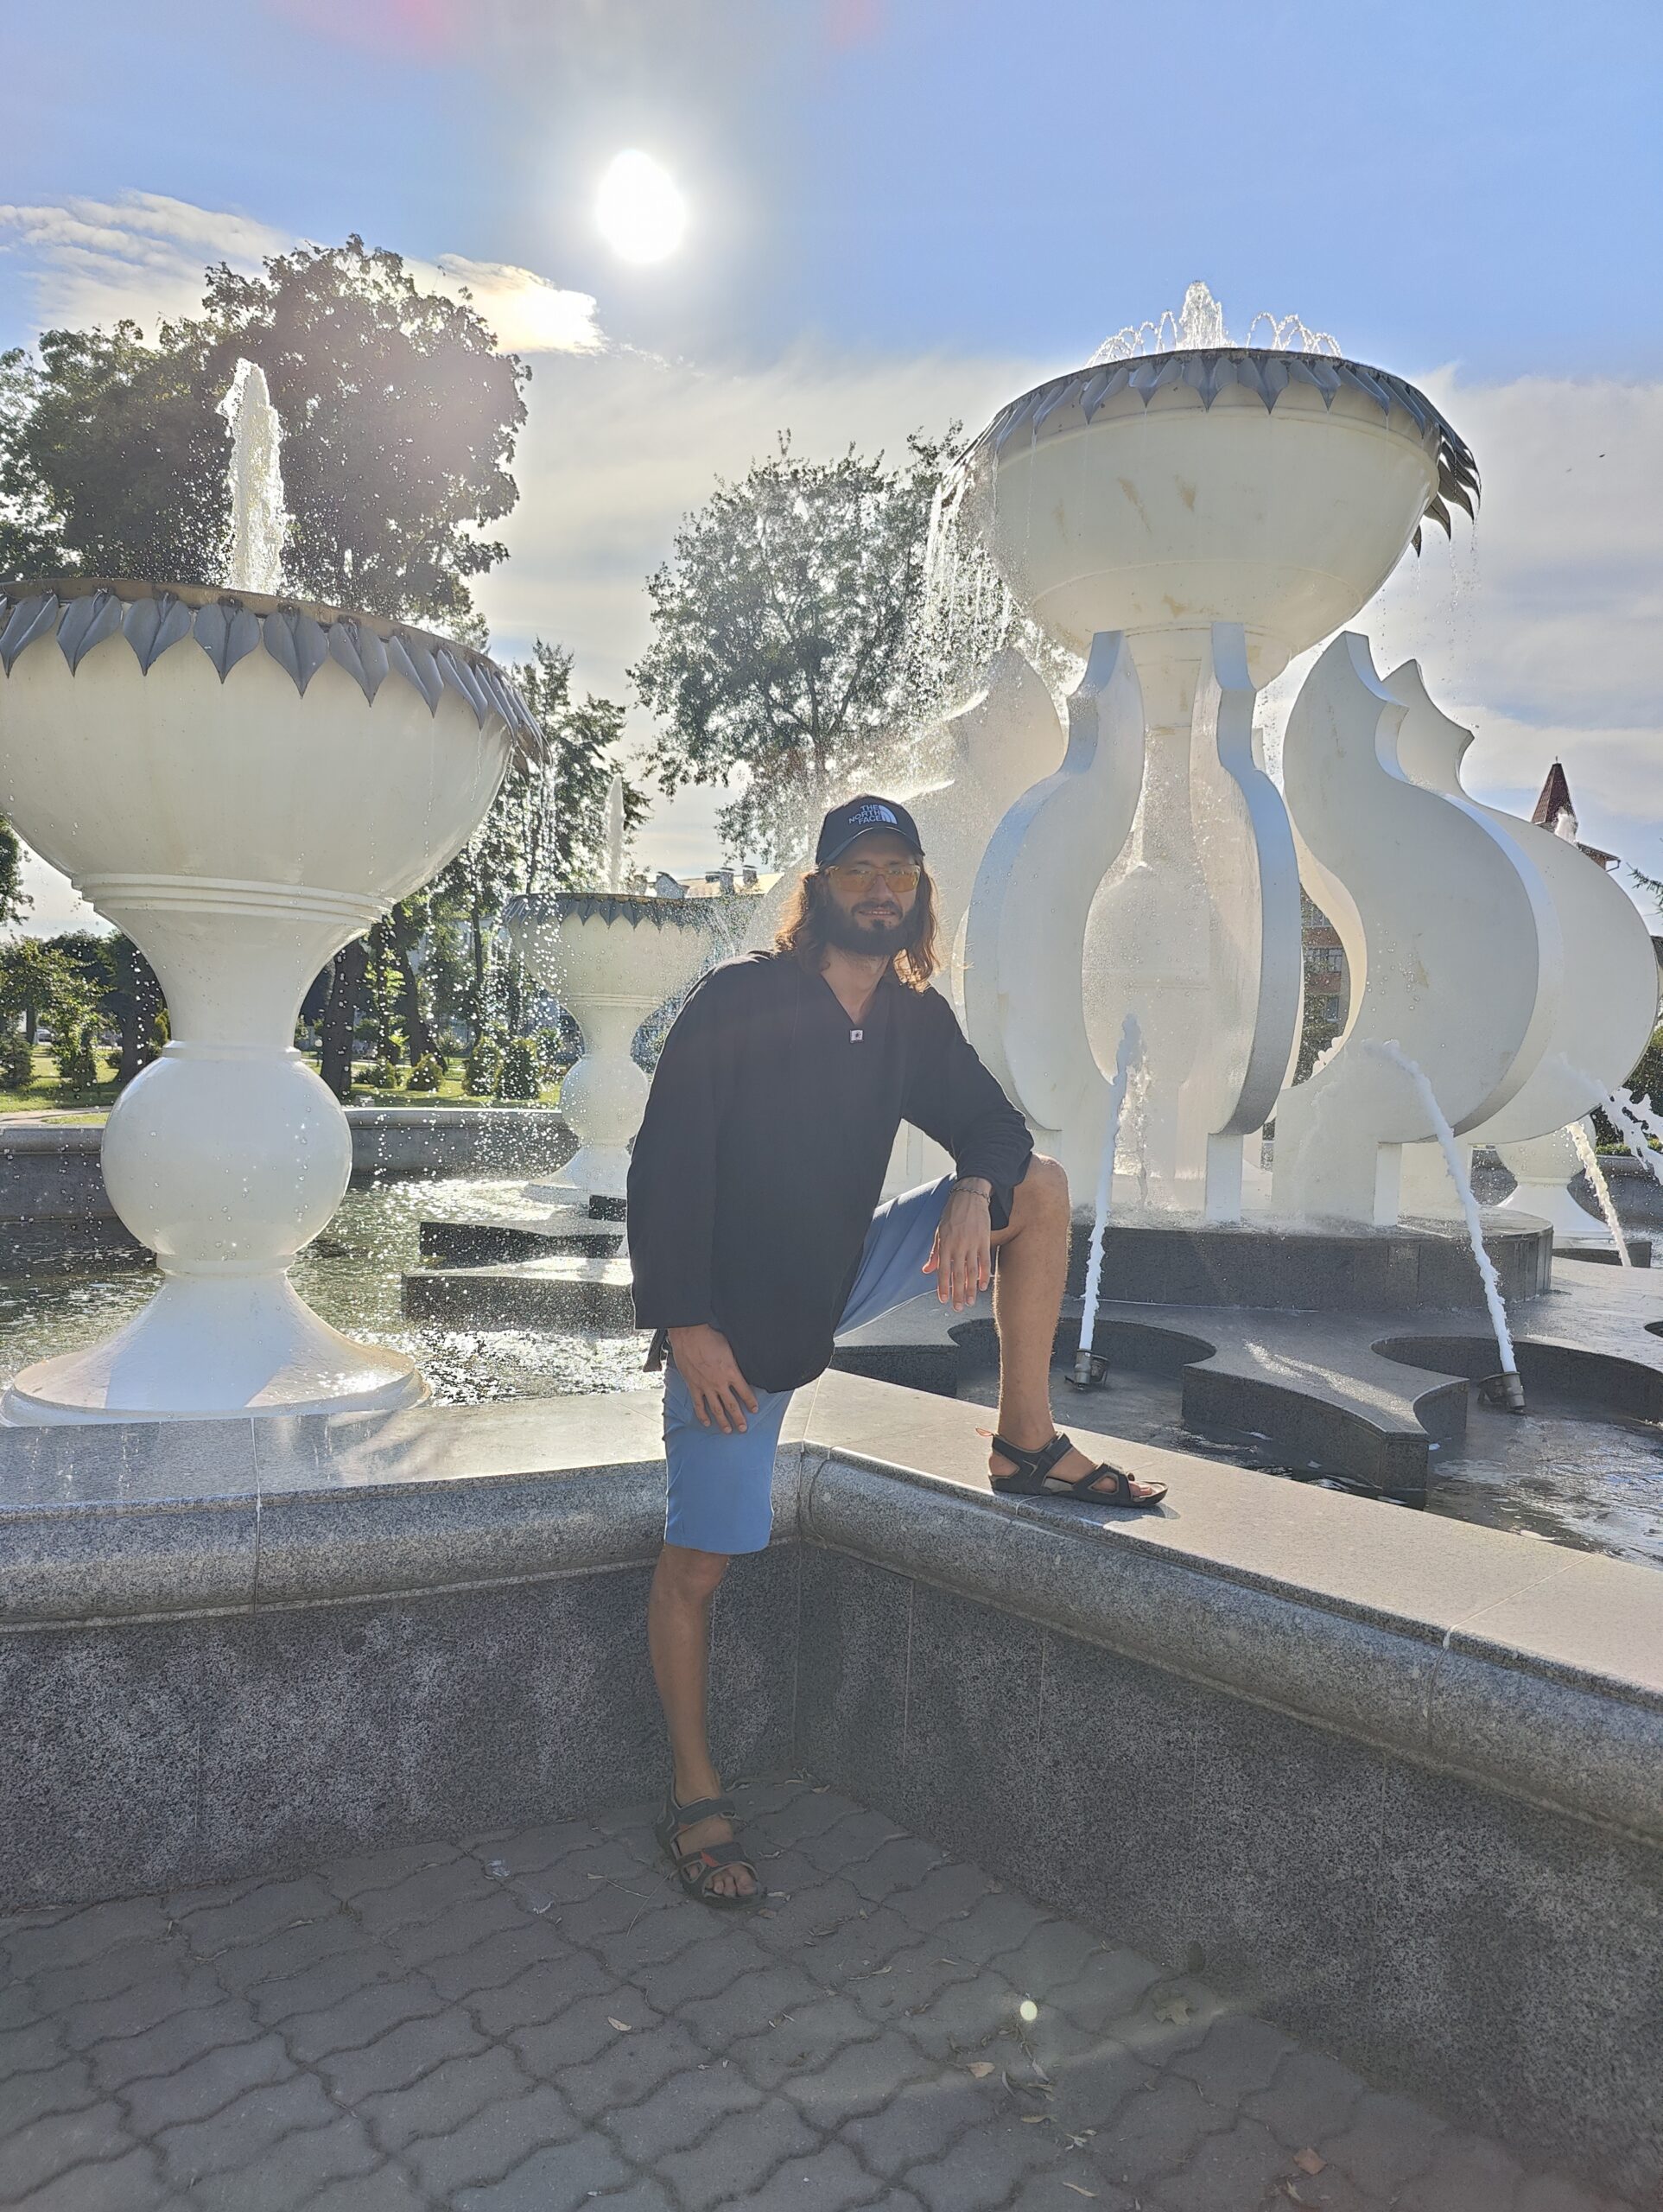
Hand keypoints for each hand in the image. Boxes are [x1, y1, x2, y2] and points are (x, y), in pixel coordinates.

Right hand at [667, 1324, 759, 1433]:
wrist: (690, 1335)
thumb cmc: (710, 1337)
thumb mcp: (730, 1348)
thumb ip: (735, 1361)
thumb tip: (741, 1366)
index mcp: (731, 1372)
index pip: (745, 1392)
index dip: (751, 1402)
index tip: (754, 1410)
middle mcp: (720, 1383)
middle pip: (732, 1405)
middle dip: (739, 1418)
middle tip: (743, 1428)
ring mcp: (706, 1386)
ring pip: (716, 1408)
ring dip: (722, 1421)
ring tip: (727, 1430)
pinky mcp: (693, 1386)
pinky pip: (698, 1404)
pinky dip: (702, 1415)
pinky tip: (706, 1422)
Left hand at [923, 1187, 992, 1310]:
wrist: (969, 1196)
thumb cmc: (952, 1214)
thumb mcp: (939, 1232)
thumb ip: (934, 1253)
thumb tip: (926, 1270)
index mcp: (945, 1244)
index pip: (942, 1270)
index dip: (943, 1286)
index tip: (944, 1300)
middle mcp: (958, 1245)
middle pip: (958, 1274)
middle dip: (958, 1293)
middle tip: (959, 1307)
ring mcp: (972, 1243)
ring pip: (972, 1271)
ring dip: (971, 1288)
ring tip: (970, 1301)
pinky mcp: (984, 1240)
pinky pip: (985, 1261)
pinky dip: (984, 1274)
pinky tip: (983, 1286)